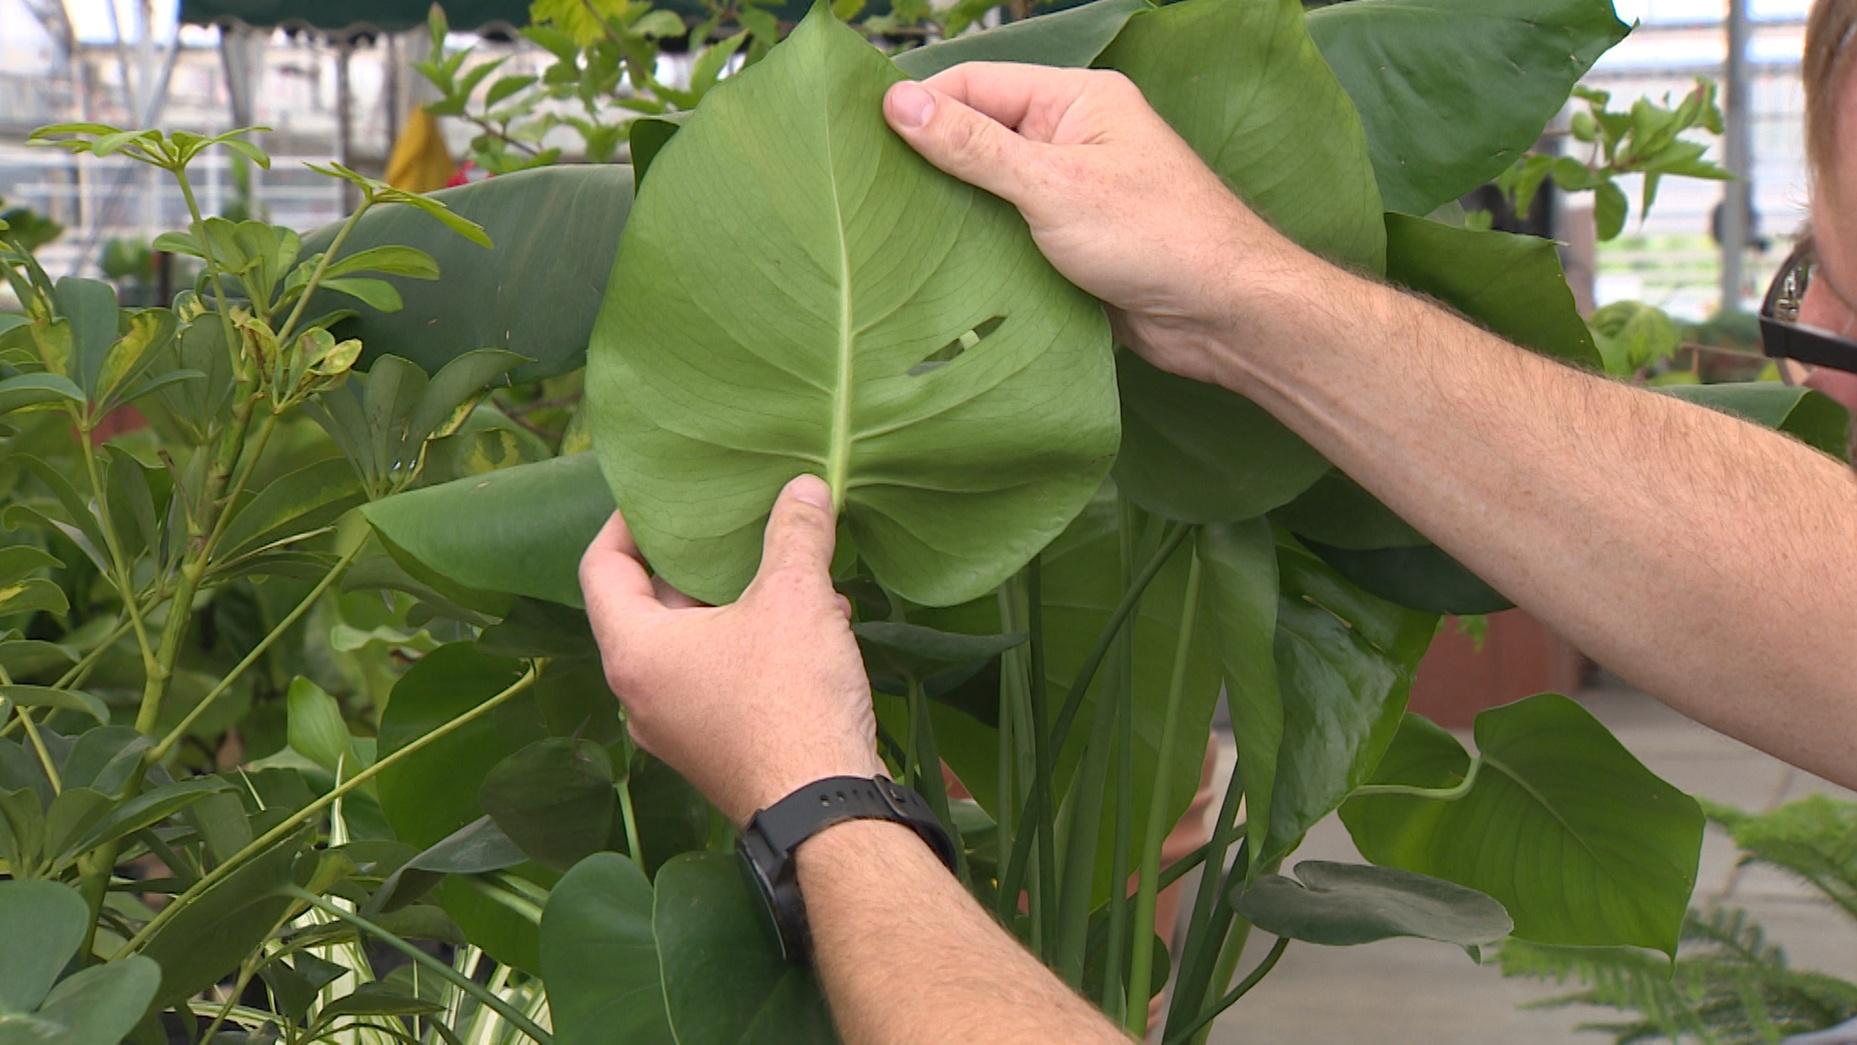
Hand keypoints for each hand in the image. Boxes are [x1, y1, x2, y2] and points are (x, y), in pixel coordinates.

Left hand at [579, 474, 884, 824]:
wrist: (826, 810)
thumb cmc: (791, 698)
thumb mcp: (797, 599)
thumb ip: (795, 535)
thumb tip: (805, 488)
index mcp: (635, 651)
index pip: (601, 568)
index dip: (624, 524)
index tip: (658, 497)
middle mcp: (640, 694)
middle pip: (651, 606)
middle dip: (696, 561)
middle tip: (728, 522)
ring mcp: (676, 730)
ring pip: (693, 646)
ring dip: (736, 605)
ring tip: (785, 569)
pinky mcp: (715, 752)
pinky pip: (720, 681)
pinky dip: (754, 645)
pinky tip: (815, 624)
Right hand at [883, 62, 1298, 386]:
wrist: (1224, 316)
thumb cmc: (1155, 236)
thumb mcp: (1052, 184)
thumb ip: (973, 147)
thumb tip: (898, 103)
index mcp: (1075, 100)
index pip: (976, 84)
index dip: (919, 107)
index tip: (860, 141)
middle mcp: (1072, 138)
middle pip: (977, 137)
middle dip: (928, 163)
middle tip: (865, 195)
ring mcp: (1071, 194)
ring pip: (989, 193)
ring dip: (951, 214)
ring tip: (890, 235)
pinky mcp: (1071, 247)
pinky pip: (1009, 238)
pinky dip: (978, 251)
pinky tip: (938, 270)